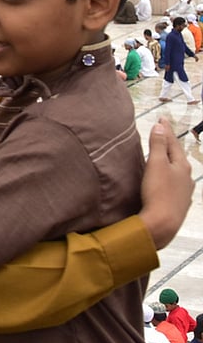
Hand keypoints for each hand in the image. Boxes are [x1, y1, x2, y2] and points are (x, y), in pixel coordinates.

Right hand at [139, 118, 195, 248]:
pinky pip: (175, 184)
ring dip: (170, 161)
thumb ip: (157, 145)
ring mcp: (184, 191)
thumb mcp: (156, 164)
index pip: (173, 142)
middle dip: (169, 145)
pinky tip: (167, 180)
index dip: (166, 130)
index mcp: (182, 165)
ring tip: (163, 156)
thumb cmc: (158, 192)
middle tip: (162, 133)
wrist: (163, 223)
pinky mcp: (178, 203)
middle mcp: (187, 177)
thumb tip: (160, 126)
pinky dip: (170, 176)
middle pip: (177, 156)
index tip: (162, 118)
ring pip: (177, 171)